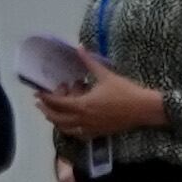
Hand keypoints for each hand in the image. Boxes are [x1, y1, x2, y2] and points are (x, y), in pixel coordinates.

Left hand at [32, 57, 167, 141]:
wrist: (143, 109)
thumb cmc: (125, 91)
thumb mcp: (105, 74)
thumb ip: (89, 62)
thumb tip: (79, 47)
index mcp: (82, 105)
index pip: (57, 103)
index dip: (46, 97)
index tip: (38, 92)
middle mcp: (82, 119)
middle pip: (56, 118)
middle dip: (46, 110)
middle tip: (41, 102)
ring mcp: (89, 128)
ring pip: (64, 128)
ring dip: (56, 120)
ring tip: (52, 112)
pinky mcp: (96, 133)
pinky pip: (77, 134)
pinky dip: (69, 128)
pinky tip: (69, 122)